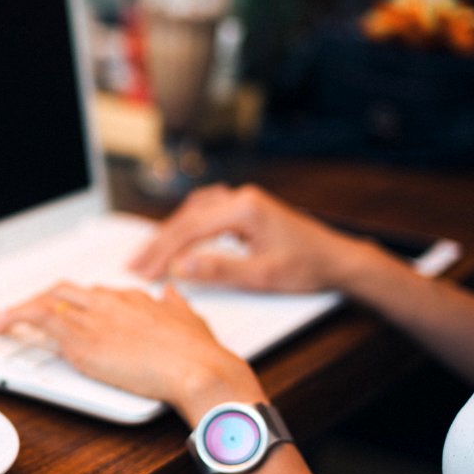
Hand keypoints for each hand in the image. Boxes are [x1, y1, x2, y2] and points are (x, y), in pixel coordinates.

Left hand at [0, 282, 266, 426]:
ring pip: (47, 300)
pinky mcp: (79, 336)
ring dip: (23, 309)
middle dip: (45, 301)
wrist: (197, 367)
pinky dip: (13, 317)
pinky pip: (36, 316)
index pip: (95, 294)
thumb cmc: (199, 353)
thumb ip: (175, 305)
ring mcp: (92, 316)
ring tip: (4, 321)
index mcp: (135, 298)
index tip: (68, 311)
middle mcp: (110, 300)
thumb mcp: (190, 319)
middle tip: (31, 314)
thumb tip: (169, 292)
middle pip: (66, 291)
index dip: (78, 304)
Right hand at [129, 184, 367, 292]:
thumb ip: (218, 270)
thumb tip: (179, 267)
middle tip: (135, 265)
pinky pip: (204, 212)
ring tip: (149, 255)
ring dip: (169, 234)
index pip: (190, 229)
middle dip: (159, 243)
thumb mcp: (262, 276)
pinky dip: (185, 226)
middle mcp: (240, 197)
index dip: (162, 251)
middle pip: (186, 218)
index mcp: (244, 209)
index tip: (142, 270)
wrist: (337, 259)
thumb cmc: (307, 267)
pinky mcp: (244, 208)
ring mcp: (242, 200)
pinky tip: (177, 238)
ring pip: (192, 213)